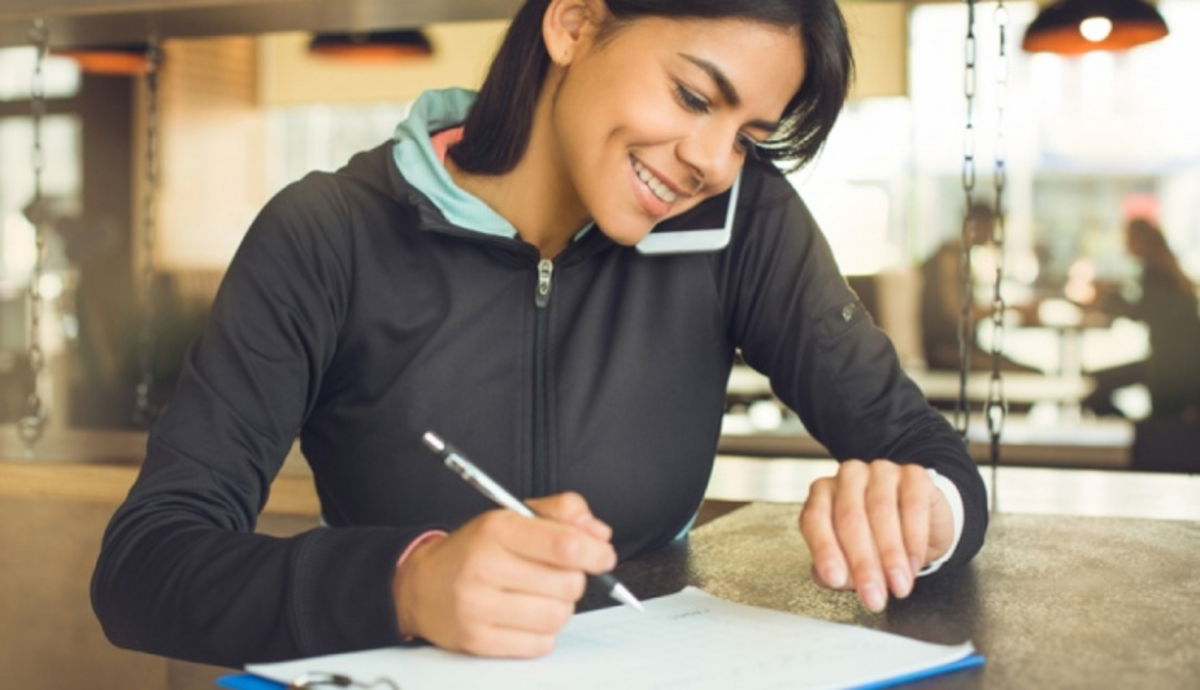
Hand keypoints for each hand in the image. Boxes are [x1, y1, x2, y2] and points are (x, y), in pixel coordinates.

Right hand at [393, 492, 615, 656]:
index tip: (602, 556)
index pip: (565, 546)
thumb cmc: (475, 550)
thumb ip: (562, 513)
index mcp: (497, 529)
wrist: (421, 585)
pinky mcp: (477, 640)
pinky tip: (525, 617)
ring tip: (539, 596)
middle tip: (556, 574)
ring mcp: (478, 606)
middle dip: (573, 579)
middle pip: (568, 584)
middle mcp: (484, 566)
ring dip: (559, 607)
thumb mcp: (515, 516)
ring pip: (557, 616)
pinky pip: (540, 644)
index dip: (596, 553)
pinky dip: (543, 633)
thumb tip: (599, 533)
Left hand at [799, 460, 953, 611]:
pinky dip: (914, 540)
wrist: (918, 527)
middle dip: (863, 564)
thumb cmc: (874, 541)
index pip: (816, 519)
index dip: (825, 551)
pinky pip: (913, 505)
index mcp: (823, 494)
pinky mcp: (914, 474)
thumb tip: (839, 579)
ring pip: (881, 510)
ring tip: (898, 586)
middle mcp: (848, 477)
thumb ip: (838, 569)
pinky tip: (914, 564)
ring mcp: (881, 471)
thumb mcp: (850, 558)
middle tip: (873, 595)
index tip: (835, 580)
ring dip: (891, 556)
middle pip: (850, 518)